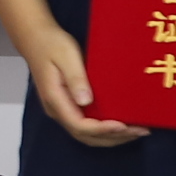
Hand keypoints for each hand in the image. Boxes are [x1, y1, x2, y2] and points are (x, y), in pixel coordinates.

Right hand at [20, 23, 147, 146]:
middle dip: (114, 137)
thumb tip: (86, 101)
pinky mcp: (68, 105)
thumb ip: (75, 78)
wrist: (36, 38)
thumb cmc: (52, 44)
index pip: (80, 125)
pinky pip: (88, 125)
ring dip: (112, 136)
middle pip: (86, 136)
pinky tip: (122, 123)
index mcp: (56, 100)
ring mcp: (62, 110)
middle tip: (140, 131)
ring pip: (87, 134)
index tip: (124, 126)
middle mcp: (58, 111)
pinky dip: (106, 129)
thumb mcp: (66, 56)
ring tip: (137, 131)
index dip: (103, 129)